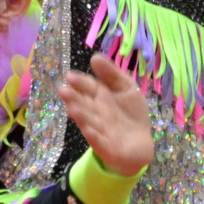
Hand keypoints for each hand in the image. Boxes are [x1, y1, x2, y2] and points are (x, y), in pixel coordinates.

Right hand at [60, 54, 154, 176]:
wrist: (139, 144)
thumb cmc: (130, 113)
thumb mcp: (125, 88)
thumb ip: (111, 74)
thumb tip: (94, 57)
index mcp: (99, 96)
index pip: (87, 87)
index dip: (80, 82)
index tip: (70, 77)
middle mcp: (95, 112)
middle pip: (83, 104)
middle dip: (74, 98)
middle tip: (64, 91)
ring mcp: (98, 130)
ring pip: (88, 121)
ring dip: (81, 115)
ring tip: (73, 109)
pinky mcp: (105, 146)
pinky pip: (99, 141)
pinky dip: (95, 136)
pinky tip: (90, 131)